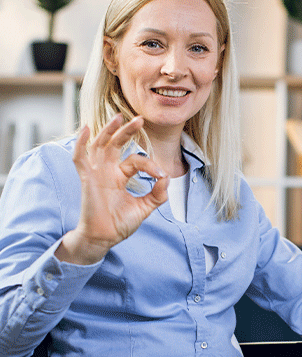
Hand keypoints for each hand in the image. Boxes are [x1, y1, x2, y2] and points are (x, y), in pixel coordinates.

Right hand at [56, 114, 168, 264]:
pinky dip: (80, 143)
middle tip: (140, 119)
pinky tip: (85, 129)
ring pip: (99, 145)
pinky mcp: (87, 179)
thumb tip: (167, 177)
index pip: (136, 160)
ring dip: (108, 130)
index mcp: (120, 176)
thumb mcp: (145, 207)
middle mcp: (107, 171)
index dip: (150, 165)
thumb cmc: (120, 224)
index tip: (161, 176)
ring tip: (118, 117)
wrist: (104, 239)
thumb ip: (158, 194)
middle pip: (115, 144)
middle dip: (127, 131)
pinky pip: (79, 158)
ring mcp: (96, 173)